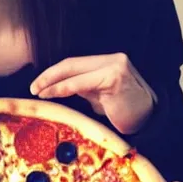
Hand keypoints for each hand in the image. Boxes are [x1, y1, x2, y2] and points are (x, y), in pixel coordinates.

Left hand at [30, 53, 155, 134]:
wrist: (148, 122)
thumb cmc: (123, 112)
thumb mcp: (99, 96)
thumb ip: (82, 87)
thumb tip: (57, 86)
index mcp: (108, 61)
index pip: (74, 63)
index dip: (53, 72)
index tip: (38, 83)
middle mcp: (112, 59)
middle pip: (71, 63)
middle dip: (48, 75)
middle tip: (33, 87)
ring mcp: (114, 66)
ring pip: (73, 71)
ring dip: (52, 82)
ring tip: (38, 92)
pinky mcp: (114, 78)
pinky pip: (80, 83)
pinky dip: (61, 88)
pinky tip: (50, 93)